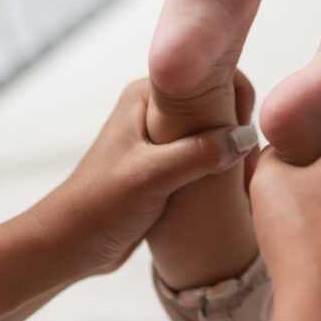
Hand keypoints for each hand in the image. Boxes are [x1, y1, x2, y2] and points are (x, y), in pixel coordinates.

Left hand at [32, 78, 256, 276]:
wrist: (72, 245)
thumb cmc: (100, 206)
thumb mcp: (151, 177)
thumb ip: (198, 154)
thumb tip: (246, 137)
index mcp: (146, 95)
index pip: (206, 75)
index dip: (236, 96)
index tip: (247, 132)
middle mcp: (155, 110)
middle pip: (215, 103)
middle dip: (238, 128)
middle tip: (249, 162)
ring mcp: (161, 139)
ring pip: (213, 133)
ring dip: (232, 151)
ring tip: (244, 178)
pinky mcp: (167, 165)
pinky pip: (205, 156)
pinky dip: (222, 168)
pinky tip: (233, 189)